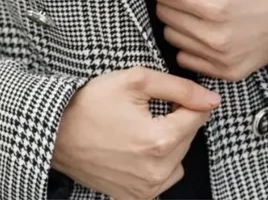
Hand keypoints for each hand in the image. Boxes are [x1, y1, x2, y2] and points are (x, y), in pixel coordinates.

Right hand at [52, 66, 219, 199]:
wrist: (57, 133)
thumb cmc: (91, 103)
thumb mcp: (135, 80)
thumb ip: (179, 87)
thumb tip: (211, 99)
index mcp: (161, 140)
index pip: (199, 116)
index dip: (186, 98)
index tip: (167, 94)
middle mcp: (158, 171)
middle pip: (189, 137)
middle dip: (175, 119)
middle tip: (145, 108)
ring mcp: (147, 189)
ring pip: (179, 158)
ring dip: (169, 141)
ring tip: (140, 128)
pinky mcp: (135, 198)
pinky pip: (163, 178)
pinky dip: (157, 162)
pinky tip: (136, 148)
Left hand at [148, 0, 267, 81]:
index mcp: (213, 6)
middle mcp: (215, 37)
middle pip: (167, 19)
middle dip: (175, 5)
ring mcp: (221, 59)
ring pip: (173, 40)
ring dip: (181, 26)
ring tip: (204, 15)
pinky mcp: (227, 73)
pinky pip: (187, 61)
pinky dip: (192, 47)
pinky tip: (208, 34)